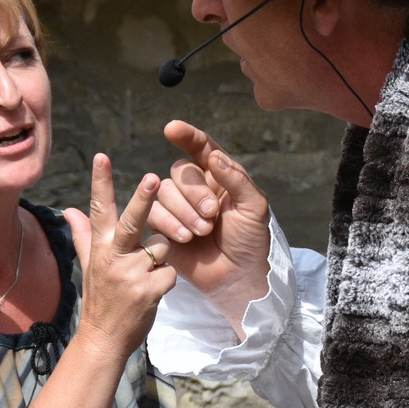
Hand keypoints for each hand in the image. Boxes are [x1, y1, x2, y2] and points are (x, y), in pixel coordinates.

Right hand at [63, 154, 177, 354]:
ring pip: (162, 248)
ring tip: (145, 277)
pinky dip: (167, 280)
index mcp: (101, 247)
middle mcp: (114, 257)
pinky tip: (153, 292)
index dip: (101, 182)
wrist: (104, 339)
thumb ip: (82, 234)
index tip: (102, 156)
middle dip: (143, 199)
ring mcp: (131, 275)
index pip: (100, 209)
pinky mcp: (148, 292)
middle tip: (154, 177)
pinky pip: (170, 272)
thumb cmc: (100, 299)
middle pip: (132, 222)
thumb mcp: (90, 265)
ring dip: (160, 259)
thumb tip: (68, 209)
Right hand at [146, 121, 272, 329]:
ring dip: (183, 211)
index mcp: (220, 177)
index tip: (172, 129)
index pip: (201, 148)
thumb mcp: (254, 207)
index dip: (186, 136)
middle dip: (194, 192)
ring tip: (203, 232)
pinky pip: (154, 213)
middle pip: (180, 171)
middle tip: (211, 215)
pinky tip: (186, 238)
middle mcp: (196, 189)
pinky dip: (170, 224)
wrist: (238, 278)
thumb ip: (236, 178)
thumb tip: (213, 155)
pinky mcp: (164, 229)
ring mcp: (178, 208)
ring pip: (163, 192)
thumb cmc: (251, 242)